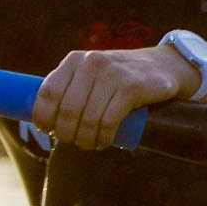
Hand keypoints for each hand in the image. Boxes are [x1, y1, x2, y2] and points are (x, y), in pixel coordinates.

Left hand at [33, 44, 198, 149]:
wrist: (164, 66)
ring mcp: (112, 74)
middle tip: (71, 142)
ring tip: (88, 144)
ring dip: (85, 139)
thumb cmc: (119, 76)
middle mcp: (90, 64)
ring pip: (88, 118)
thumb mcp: (90, 73)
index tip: (46, 130)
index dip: (43, 115)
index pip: (48, 92)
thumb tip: (42, 119)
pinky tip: (104, 142)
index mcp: (73, 60)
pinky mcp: (132, 87)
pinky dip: (103, 137)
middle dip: (65, 132)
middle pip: (67, 110)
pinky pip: (109, 121)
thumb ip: (70, 87)